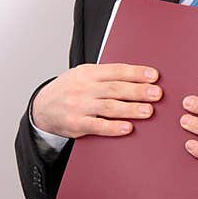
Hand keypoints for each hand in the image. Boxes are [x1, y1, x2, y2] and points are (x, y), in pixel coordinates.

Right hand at [31, 63, 161, 137]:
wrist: (41, 107)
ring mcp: (79, 106)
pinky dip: (114, 127)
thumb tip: (136, 77)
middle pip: (115, 88)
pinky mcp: (76, 124)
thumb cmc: (68, 90)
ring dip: (131, 109)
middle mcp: (84, 88)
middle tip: (156, 94)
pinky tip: (127, 127)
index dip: (136, 73)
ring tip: (148, 111)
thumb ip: (105, 76)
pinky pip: (98, 126)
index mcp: (88, 72)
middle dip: (138, 91)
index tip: (154, 76)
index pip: (116, 71)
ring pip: (109, 107)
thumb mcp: (82, 75)